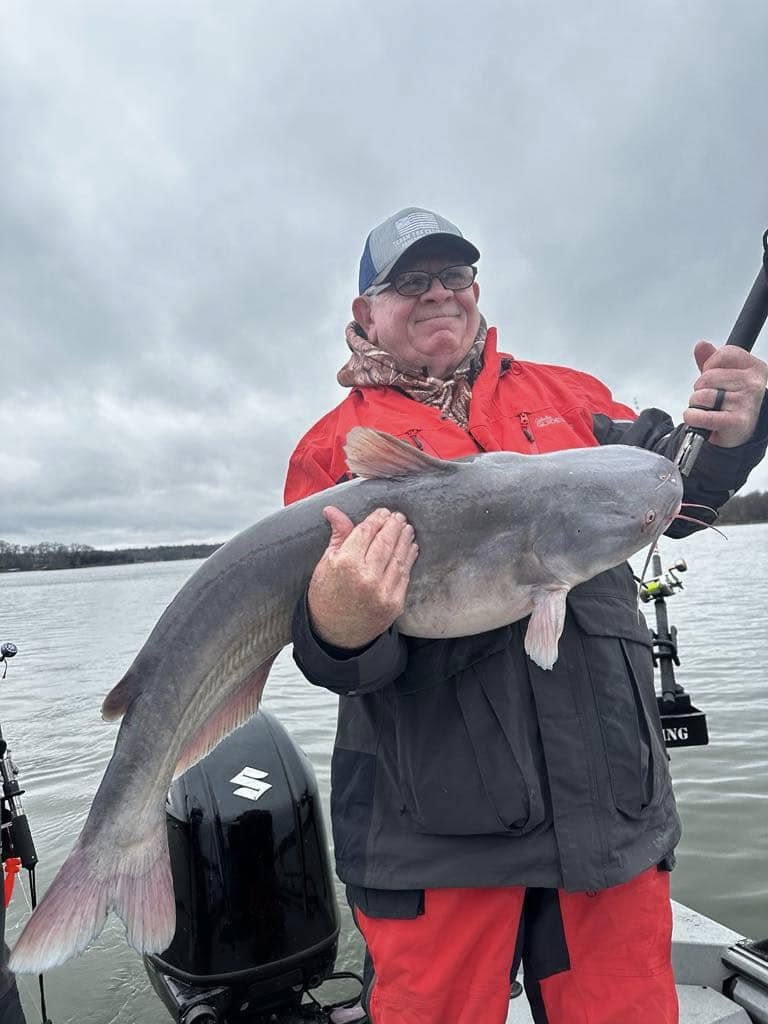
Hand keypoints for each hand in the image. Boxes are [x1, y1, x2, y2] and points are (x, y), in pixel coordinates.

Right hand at [307, 506, 418, 649]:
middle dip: (394, 525)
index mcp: (345, 564)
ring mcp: (383, 591)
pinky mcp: (394, 603)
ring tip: (407, 528)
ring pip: (398, 557)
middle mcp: (366, 577)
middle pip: (385, 541)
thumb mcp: (326, 564)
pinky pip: (404, 575)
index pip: (366, 532)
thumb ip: (338, 536)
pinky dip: (408, 559)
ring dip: (405, 539)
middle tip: (398, 516)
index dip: (376, 519)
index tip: (382, 512)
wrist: (335, 635)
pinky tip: (410, 548)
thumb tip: (333, 510)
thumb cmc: (326, 597)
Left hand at [682, 340, 767, 446]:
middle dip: (700, 388)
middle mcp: (753, 384)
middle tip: (709, 398)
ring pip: (703, 395)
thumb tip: (702, 345)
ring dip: (696, 404)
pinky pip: (703, 416)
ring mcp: (746, 402)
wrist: (739, 431)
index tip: (713, 378)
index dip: (710, 366)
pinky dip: (693, 417)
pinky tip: (695, 418)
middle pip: (709, 376)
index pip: (724, 354)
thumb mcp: (724, 376)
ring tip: (707, 409)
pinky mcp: (736, 421)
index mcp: (754, 368)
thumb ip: (711, 359)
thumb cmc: (732, 401)